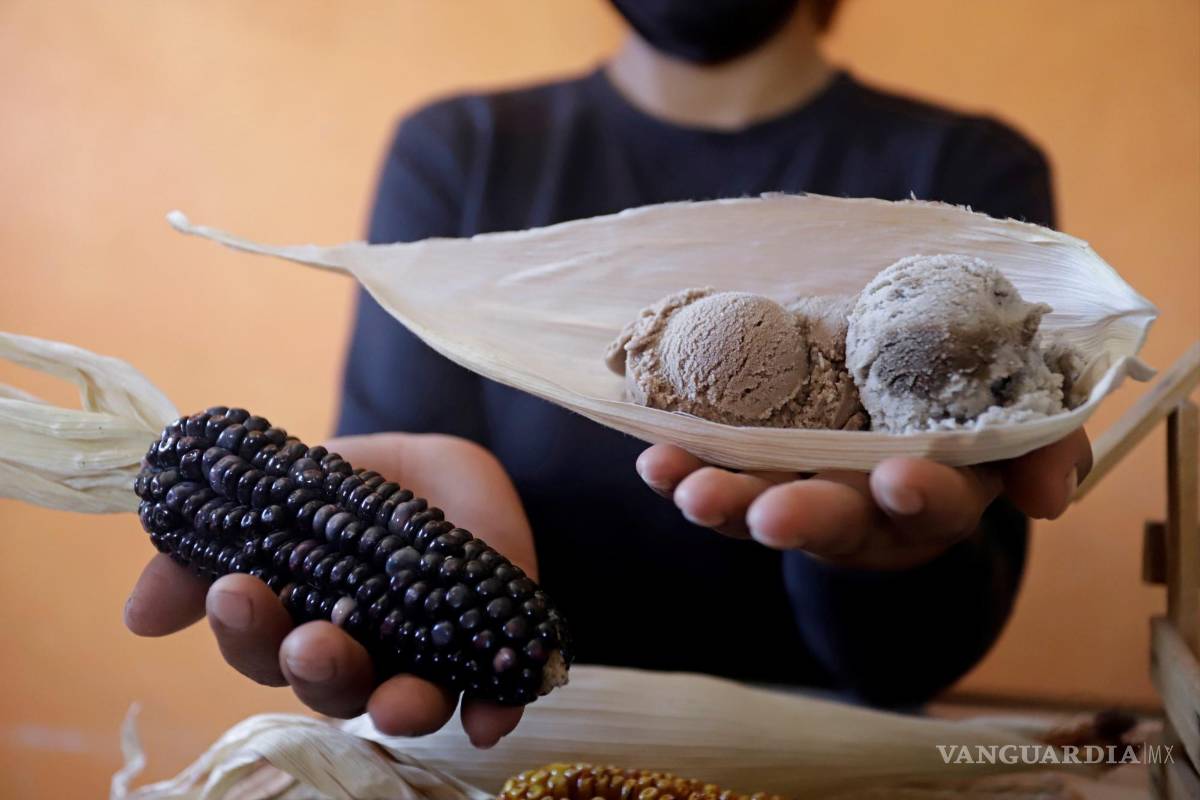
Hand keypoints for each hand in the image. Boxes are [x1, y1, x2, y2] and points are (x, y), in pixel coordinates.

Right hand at [124, 433, 535, 747]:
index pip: (264, 651)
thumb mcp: (282, 495)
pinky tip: (490, 717)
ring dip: (398, 707)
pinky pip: (492, 697)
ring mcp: (424, 659)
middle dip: (316, 669)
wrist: (440, 467)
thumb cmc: (351, 491)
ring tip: (396, 698)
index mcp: (300, 626)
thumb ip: (209, 545)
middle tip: (309, 640)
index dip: (247, 631)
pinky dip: (491, 711)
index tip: (232, 589)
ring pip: (404, 703)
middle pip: (329, 688)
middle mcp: (359, 658)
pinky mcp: (487, 652)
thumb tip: (136, 615)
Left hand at [636, 429, 1091, 569]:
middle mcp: (866, 510)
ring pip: (762, 509)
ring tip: (684, 486)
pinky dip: (683, 469)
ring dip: (722, 502)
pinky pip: (718, 479)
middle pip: (836, 522)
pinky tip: (653, 458)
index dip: (923, 495)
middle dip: (803, 518)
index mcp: (938, 495)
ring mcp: (805, 496)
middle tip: (771, 514)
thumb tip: (1047, 497)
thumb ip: (1044, 447)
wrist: (903, 422)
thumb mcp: (1018, 428)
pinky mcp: (757, 477)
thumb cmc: (966, 422)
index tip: (901, 478)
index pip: (938, 504)